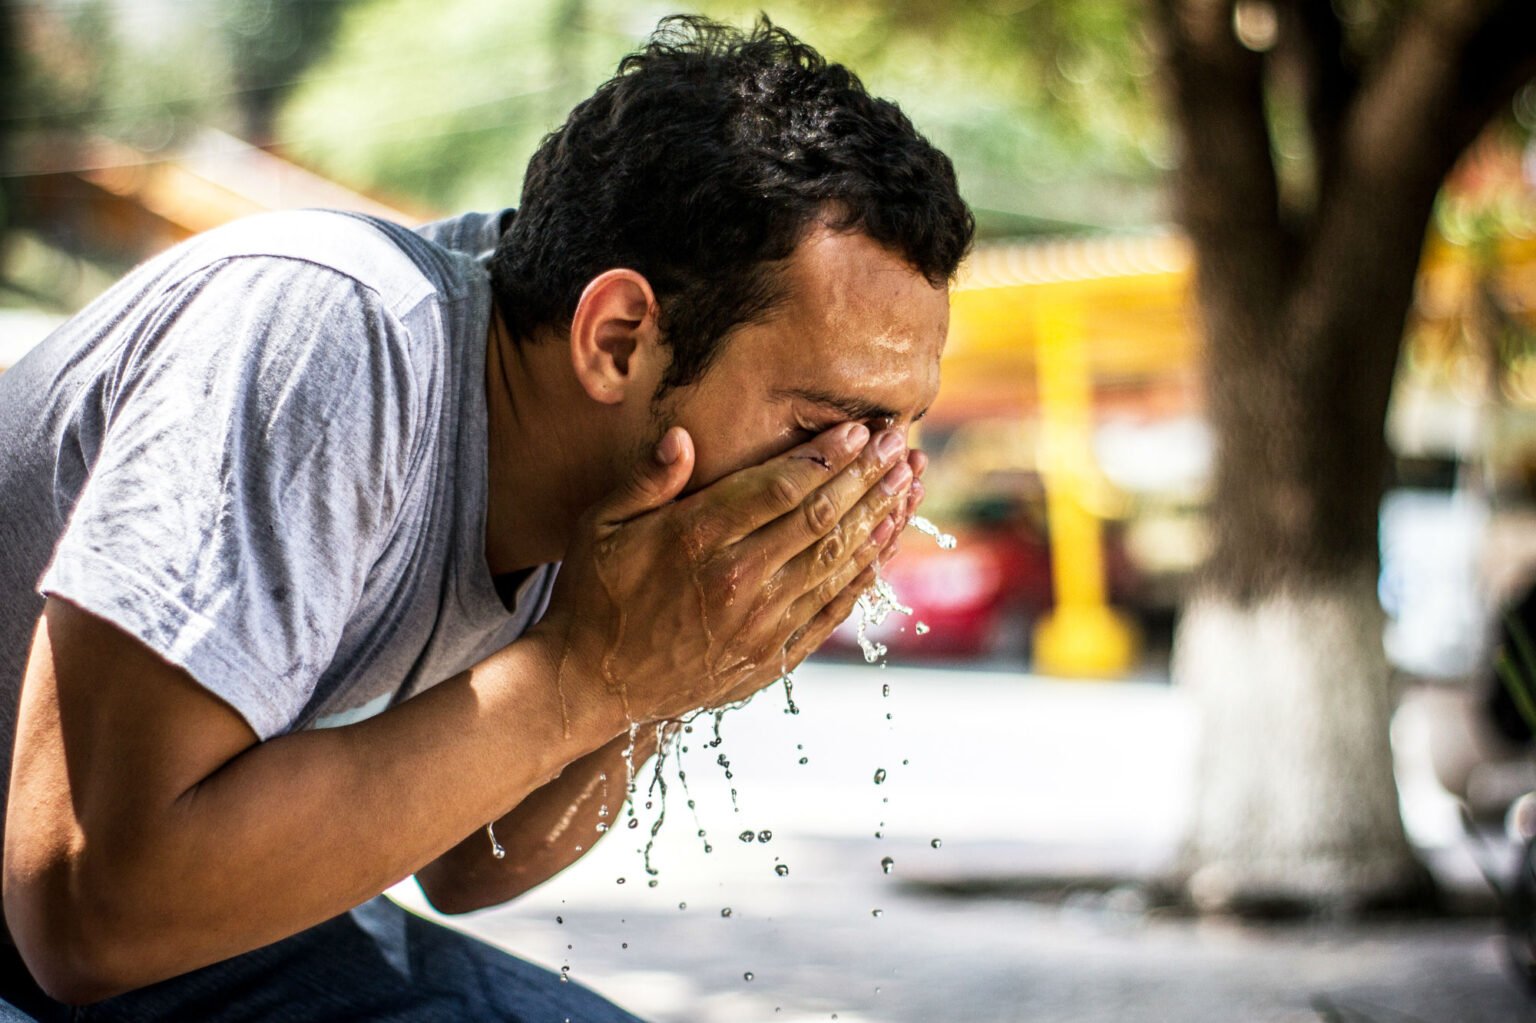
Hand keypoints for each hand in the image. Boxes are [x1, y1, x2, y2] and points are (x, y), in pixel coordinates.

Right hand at [529, 421, 912, 726]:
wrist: (591, 684)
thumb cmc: (594, 595)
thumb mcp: (601, 525)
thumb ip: (647, 479)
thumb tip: (683, 436)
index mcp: (695, 538)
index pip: (781, 486)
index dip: (828, 455)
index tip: (862, 429)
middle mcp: (736, 579)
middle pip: (820, 517)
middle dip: (867, 475)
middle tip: (900, 441)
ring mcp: (760, 622)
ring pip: (836, 559)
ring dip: (879, 517)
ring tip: (910, 481)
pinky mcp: (771, 655)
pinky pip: (832, 607)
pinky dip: (865, 572)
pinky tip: (886, 541)